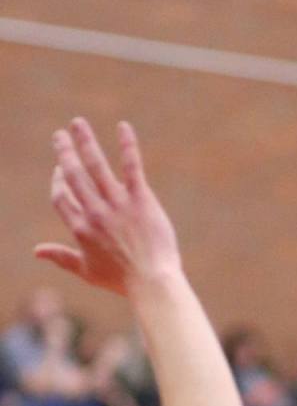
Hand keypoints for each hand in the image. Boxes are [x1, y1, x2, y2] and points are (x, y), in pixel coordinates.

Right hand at [38, 119, 181, 297]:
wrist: (152, 282)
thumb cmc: (122, 280)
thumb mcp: (86, 271)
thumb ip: (61, 257)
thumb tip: (36, 251)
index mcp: (80, 228)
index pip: (61, 198)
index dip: (58, 182)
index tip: (60, 169)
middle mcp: (94, 213)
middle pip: (73, 176)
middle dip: (64, 153)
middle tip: (59, 135)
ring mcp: (117, 204)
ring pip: (96, 166)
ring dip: (85, 142)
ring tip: (77, 123)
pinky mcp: (140, 199)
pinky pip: (132, 167)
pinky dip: (127, 146)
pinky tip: (123, 126)